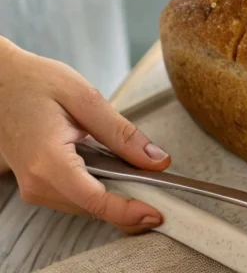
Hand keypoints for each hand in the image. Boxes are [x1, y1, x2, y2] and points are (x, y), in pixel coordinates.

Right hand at [0, 37, 170, 233]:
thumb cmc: (35, 82)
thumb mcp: (86, 99)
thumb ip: (122, 133)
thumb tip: (156, 160)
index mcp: (49, 160)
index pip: (95, 200)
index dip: (129, 211)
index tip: (157, 214)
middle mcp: (37, 181)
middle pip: (93, 208)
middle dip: (130, 205)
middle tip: (164, 191)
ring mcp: (33, 185)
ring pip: (85, 206)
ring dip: (116, 197)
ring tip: (144, 178)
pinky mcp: (36, 182)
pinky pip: (75, 196)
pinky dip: (100, 189)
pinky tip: (118, 172)